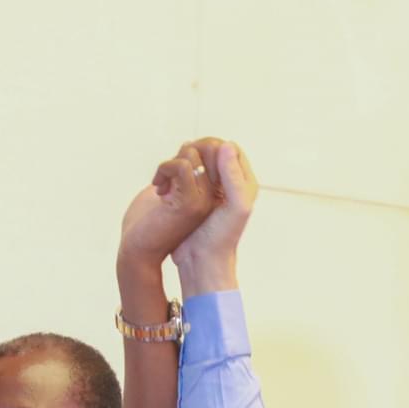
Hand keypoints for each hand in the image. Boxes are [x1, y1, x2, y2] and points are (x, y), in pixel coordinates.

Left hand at [117, 142, 219, 277]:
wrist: (137, 249)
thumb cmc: (148, 221)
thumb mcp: (170, 187)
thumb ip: (184, 169)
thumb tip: (188, 145)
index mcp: (211, 193)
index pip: (216, 150)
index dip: (193, 148)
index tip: (172, 170)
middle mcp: (213, 197)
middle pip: (208, 147)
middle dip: (181, 154)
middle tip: (166, 176)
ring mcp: (204, 200)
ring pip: (193, 154)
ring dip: (168, 164)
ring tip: (161, 185)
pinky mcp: (190, 203)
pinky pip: (182, 166)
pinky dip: (165, 168)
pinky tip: (158, 187)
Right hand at [172, 138, 257, 289]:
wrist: (202, 262)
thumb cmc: (222, 238)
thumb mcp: (235, 207)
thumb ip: (233, 177)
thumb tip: (224, 145)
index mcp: (242, 182)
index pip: (229, 149)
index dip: (214, 148)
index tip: (201, 158)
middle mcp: (227, 184)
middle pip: (211, 153)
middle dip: (195, 154)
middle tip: (185, 165)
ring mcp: (209, 190)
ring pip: (195, 163)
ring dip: (181, 164)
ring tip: (173, 175)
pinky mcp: (192, 197)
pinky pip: (183, 176)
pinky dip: (173, 175)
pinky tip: (166, 184)